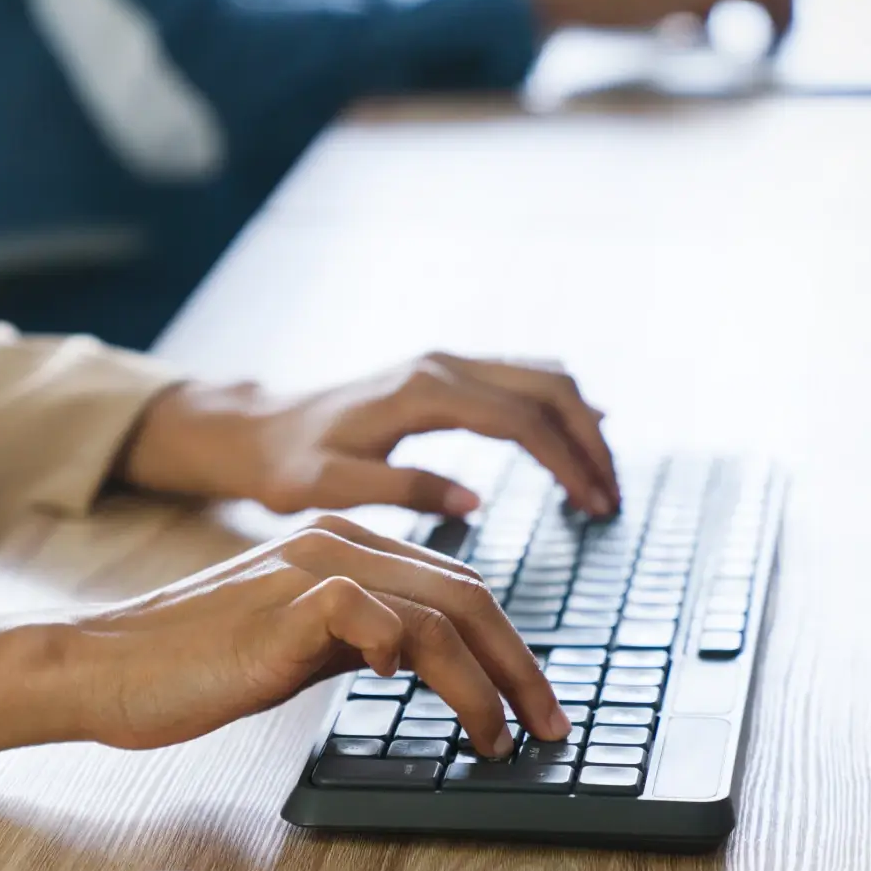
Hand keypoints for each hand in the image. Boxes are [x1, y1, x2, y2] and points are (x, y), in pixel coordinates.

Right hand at [0, 515, 567, 780]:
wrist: (105, 666)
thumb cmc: (188, 666)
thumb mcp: (291, 646)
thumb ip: (352, 641)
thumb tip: (420, 669)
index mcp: (340, 548)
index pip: (458, 587)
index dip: (510, 649)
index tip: (536, 705)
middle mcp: (334, 545)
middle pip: (469, 593)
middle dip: (523, 667)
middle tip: (550, 727)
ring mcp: (309, 571)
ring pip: (439, 611)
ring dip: (486, 683)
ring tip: (501, 738)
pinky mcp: (283, 605)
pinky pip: (374, 618)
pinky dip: (412, 658)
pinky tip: (418, 700)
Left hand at [120, 353, 618, 521]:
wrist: (258, 432)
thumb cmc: (287, 467)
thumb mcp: (331, 488)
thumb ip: (402, 489)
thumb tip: (475, 498)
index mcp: (422, 393)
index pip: (520, 422)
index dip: (567, 463)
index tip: (595, 507)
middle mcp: (442, 365)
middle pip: (549, 389)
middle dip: (591, 442)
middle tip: (611, 501)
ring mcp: (446, 363)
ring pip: (543, 377)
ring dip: (582, 425)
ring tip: (600, 485)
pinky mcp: (445, 373)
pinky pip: (522, 380)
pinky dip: (560, 409)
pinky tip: (577, 446)